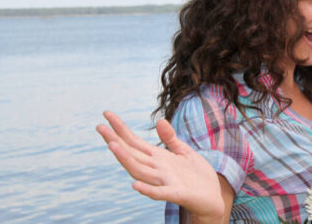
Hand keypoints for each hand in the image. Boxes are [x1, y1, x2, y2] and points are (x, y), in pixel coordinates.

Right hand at [96, 111, 229, 222]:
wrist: (212, 197)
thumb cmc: (196, 175)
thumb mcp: (184, 151)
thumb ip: (170, 138)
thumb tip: (159, 120)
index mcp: (158, 158)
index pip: (134, 142)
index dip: (121, 129)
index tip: (106, 114)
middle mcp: (157, 169)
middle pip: (132, 154)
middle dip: (115, 141)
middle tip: (99, 127)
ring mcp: (165, 181)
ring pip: (140, 171)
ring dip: (125, 159)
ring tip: (112, 145)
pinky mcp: (177, 193)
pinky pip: (159, 193)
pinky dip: (147, 189)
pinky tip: (135, 185)